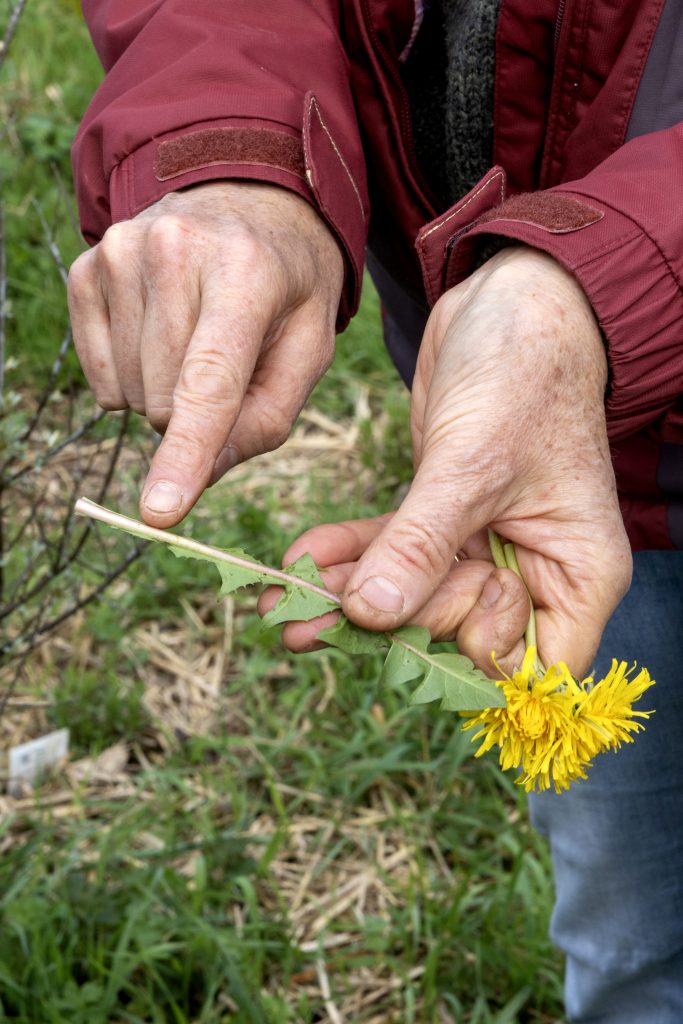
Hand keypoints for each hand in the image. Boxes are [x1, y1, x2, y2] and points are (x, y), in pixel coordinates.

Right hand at [68, 181, 343, 526]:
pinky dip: (131, 378)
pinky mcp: (88, 267)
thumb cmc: (287, 286)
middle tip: (228, 363)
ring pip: (128, 395)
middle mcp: (175, 252)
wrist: (248, 200)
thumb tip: (198, 478)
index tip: (160, 511)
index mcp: (247, 272)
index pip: (208, 382)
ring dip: (163, 394)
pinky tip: (162, 333)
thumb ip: (266, 419)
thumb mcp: (309, 348)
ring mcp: (121, 254)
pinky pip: (99, 376)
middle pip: (163, 403)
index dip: (185, 452)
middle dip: (196, 415)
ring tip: (198, 337)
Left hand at [268, 248, 631, 677]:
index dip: (463, 652)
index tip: (399, 625)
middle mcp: (534, 570)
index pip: (525, 660)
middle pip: (454, 628)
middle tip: (298, 625)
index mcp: (577, 572)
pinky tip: (300, 558)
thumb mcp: (473, 464)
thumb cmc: (525, 374)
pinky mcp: (443, 515)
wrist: (510, 303)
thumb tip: (372, 616)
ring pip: (413, 592)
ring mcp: (486, 544)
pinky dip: (349, 552)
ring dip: (346, 595)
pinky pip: (393, 549)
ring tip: (277, 607)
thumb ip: (423, 545)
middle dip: (380, 624)